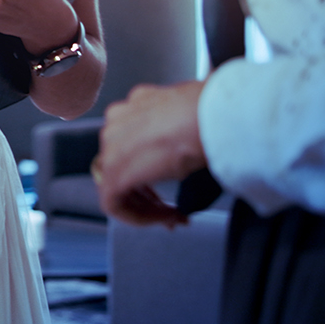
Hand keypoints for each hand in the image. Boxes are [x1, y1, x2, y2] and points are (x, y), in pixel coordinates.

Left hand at [92, 80, 208, 225]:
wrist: (212, 117)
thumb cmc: (211, 114)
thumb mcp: (188, 120)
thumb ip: (175, 134)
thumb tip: (183, 155)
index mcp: (134, 106)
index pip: (132, 145)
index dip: (151, 172)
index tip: (170, 184)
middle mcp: (118, 122)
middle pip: (124, 167)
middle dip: (148, 194)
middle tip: (173, 209)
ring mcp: (112, 146)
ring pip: (118, 186)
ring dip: (147, 208)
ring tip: (174, 217)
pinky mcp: (115, 172)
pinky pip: (115, 203)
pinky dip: (139, 217)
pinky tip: (166, 217)